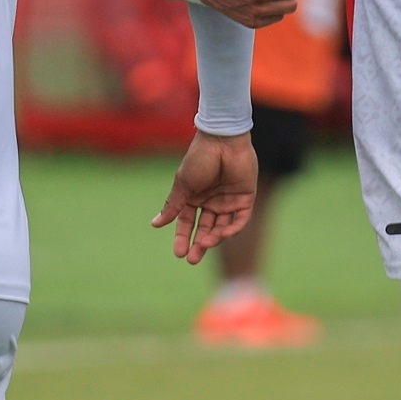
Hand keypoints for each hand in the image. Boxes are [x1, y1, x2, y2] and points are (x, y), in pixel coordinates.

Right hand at [150, 130, 257, 263]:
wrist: (222, 140)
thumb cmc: (199, 159)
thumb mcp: (183, 185)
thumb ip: (172, 206)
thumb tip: (155, 225)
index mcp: (194, 197)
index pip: (187, 223)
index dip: (183, 238)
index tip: (178, 253)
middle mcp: (211, 201)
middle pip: (205, 229)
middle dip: (199, 244)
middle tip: (192, 259)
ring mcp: (229, 200)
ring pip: (222, 226)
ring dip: (214, 237)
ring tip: (205, 243)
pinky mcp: (245, 198)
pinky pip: (240, 219)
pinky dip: (232, 229)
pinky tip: (223, 235)